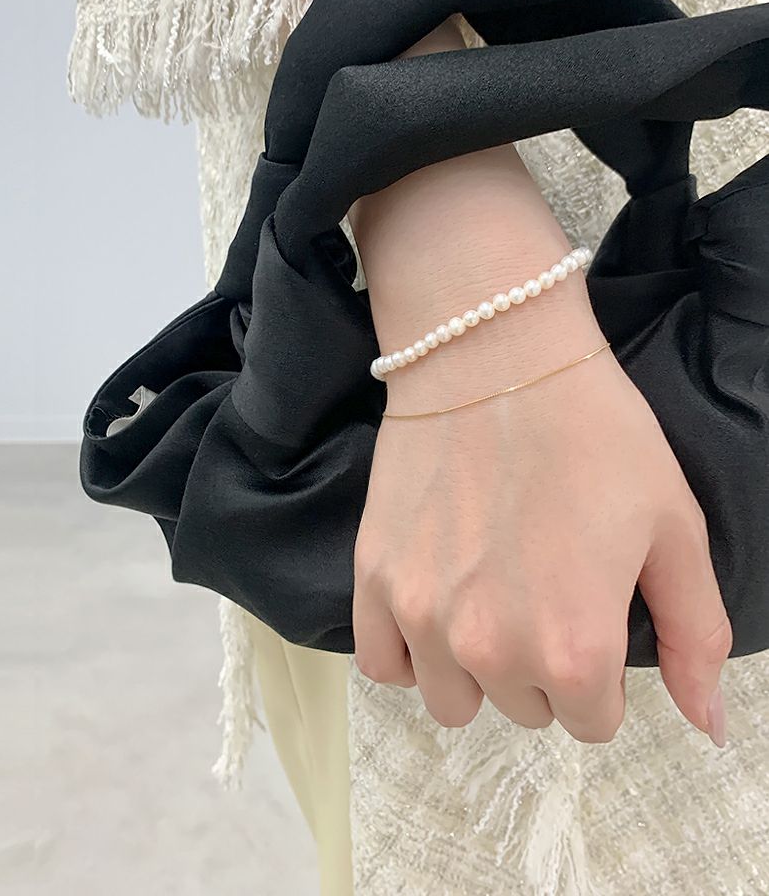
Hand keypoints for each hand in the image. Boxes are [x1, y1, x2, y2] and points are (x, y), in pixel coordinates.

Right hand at [348, 14, 731, 745]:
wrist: (493, 356)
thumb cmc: (595, 432)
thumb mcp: (674, 527)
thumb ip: (694, 634)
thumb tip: (707, 724)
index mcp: (576, 649)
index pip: (593, 721)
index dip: (601, 671)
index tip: (590, 608)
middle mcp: (492, 652)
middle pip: (524, 707)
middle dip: (541, 666)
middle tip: (542, 585)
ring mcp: (421, 618)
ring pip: (453, 699)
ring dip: (475, 666)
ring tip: (487, 595)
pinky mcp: (372, 580)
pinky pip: (382, 665)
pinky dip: (409, 652)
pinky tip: (432, 606)